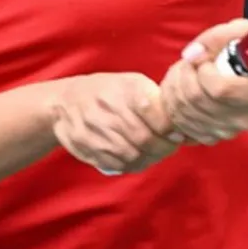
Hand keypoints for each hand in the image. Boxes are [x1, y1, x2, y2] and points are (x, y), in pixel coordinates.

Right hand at [49, 73, 181, 174]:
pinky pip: (118, 165)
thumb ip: (156, 101)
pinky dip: (134, 164)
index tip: (179, 133)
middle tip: (171, 145)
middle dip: (164, 147)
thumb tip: (183, 128)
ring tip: (156, 151)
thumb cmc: (107, 92)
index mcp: (125, 89)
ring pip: (133, 155)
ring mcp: (96, 130)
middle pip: (145, 138)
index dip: (171, 129)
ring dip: (150, 157)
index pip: (156, 114)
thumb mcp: (131, 83)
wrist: (65, 102)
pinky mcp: (88, 148)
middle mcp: (109, 109)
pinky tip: (139, 157)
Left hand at [160, 18, 247, 145]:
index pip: (220, 89)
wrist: (246, 76)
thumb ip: (217, 37)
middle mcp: (244, 119)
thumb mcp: (240, 32)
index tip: (206, 62)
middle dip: (184, 74)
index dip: (204, 72)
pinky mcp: (208, 137)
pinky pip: (177, 122)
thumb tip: (192, 54)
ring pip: (182, 111)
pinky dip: (172, 103)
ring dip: (174, 86)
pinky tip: (181, 90)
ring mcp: (226, 132)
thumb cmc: (244, 53)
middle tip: (189, 63)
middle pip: (196, 99)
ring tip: (184, 73)